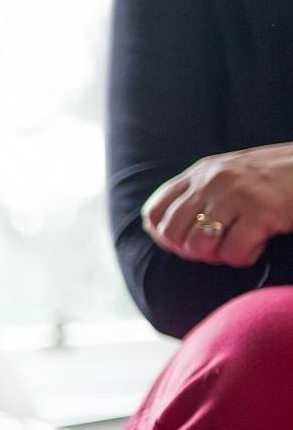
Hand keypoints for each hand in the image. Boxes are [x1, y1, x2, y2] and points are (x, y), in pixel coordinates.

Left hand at [144, 142, 292, 266]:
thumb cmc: (275, 177)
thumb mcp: (228, 175)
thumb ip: (197, 194)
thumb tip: (159, 229)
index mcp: (199, 172)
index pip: (154, 211)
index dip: (164, 237)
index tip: (185, 244)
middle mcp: (211, 181)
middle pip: (172, 233)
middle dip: (192, 251)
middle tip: (218, 249)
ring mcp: (236, 194)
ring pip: (198, 245)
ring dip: (217, 255)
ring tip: (238, 245)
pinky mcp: (261, 211)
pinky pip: (234, 252)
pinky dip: (245, 257)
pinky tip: (260, 243)